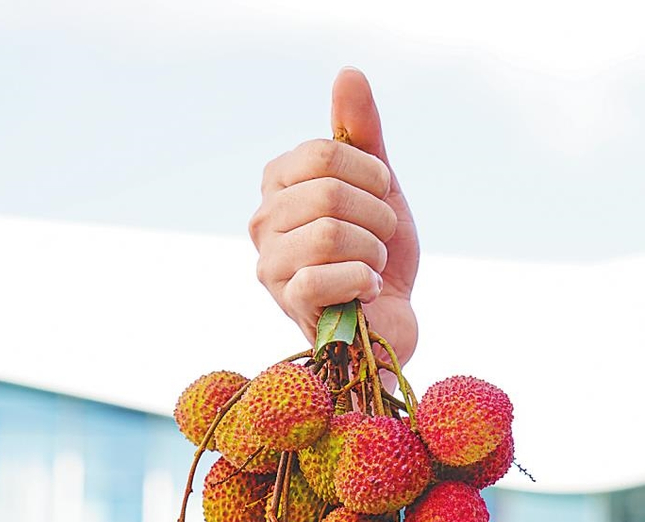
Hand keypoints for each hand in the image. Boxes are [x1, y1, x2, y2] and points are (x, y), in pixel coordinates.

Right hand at [249, 67, 419, 365]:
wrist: (390, 317)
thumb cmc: (378, 252)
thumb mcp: (378, 187)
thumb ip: (362, 135)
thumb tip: (348, 73)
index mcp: (279, 185)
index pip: (321, 152)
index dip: (370, 172)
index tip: (383, 196)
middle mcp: (263, 221)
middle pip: (328, 192)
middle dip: (376, 217)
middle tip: (381, 239)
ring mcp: (269, 265)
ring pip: (328, 234)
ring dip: (372, 251)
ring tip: (373, 265)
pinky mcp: (286, 303)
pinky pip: (323, 276)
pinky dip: (362, 280)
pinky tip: (367, 289)